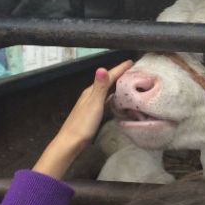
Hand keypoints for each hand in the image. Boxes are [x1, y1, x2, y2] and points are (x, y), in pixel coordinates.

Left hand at [33, 60, 132, 178]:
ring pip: (107, 90)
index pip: (108, 76)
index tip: (131, 62)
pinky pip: (106, 99)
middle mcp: (91, 95)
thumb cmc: (82, 125)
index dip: (120, 69)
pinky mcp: (93, 112)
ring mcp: (91, 103)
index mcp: (91, 91)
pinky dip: (113, 96)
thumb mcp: (93, 104)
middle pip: (108, 81)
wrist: (70, 142)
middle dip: (120, 75)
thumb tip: (102, 69)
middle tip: (134, 71)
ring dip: (117, 85)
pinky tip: (117, 100)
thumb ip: (99, 87)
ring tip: (128, 82)